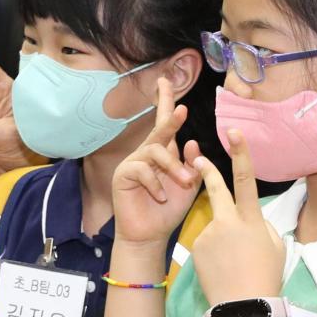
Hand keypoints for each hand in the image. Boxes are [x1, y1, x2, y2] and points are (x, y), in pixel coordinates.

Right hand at [112, 78, 200, 248]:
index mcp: (163, 153)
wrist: (150, 235)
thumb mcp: (188, 186)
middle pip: (159, 131)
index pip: (164, 123)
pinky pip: (142, 170)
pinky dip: (156, 183)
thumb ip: (192, 164)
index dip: (165, 102)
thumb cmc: (169, 210)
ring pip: (155, 152)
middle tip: (183, 111)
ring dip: (173, 168)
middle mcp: (147, 153)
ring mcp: (134, 162)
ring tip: (185, 183)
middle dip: (171, 120)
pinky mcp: (123, 174)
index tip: (165, 81)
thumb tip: (193, 142)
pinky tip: (160, 196)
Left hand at [190, 130, 283, 303]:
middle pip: (215, 189)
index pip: (246, 179)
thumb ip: (262, 226)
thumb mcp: (276, 247)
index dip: (241, 153)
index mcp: (251, 220)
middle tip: (197, 157)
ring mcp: (208, 234)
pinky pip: (206, 245)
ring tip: (233, 265)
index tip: (233, 132)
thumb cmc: (266, 278)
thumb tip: (249, 219)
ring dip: (222, 241)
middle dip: (206, 170)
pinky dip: (214, 254)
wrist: (243, 308)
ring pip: (215, 228)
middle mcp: (227, 221)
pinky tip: (222, 270)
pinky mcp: (196, 248)